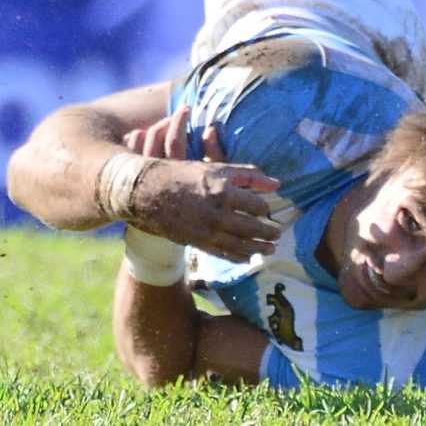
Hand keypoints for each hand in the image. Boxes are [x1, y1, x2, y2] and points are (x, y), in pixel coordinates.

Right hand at [117, 111, 279, 262]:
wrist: (148, 191)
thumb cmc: (183, 175)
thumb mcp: (214, 168)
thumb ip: (247, 175)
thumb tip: (278, 184)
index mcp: (223, 191)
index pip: (257, 205)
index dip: (266, 209)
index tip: (268, 210)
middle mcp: (217, 213)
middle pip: (253, 228)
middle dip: (268, 233)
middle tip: (278, 234)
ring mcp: (207, 230)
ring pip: (241, 244)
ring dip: (258, 248)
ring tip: (270, 249)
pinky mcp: (198, 242)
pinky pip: (225, 254)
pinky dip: (239, 257)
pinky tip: (248, 257)